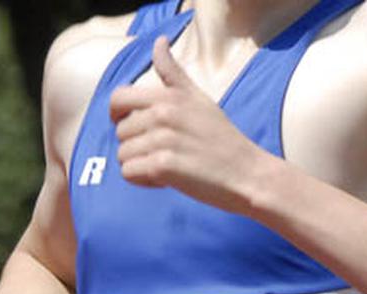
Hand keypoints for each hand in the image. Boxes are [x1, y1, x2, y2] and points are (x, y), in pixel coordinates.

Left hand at [110, 36, 261, 212]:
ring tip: (170, 165)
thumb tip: (159, 41)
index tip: (134, 127)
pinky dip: (143, 180)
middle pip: (121, 132)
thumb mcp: (199, 98)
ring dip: (141, 165)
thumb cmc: (222, 139)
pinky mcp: (163, 166)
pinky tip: (166, 179)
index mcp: (168, 96)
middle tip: (167, 152)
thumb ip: (173, 72)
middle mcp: (163, 113)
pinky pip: (129, 173)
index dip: (118, 115)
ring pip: (123, 154)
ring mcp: (162, 140)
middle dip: (137, 146)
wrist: (248, 174)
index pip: (118, 98)